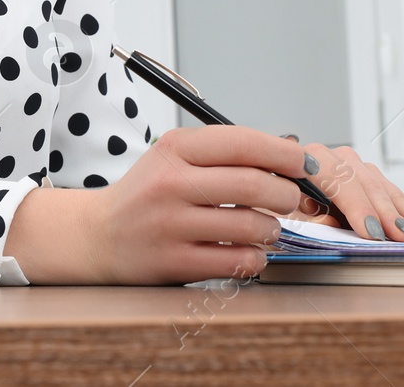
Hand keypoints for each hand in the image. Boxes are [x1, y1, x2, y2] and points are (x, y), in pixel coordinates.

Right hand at [6, 125, 315, 284]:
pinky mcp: (175, 262)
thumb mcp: (173, 158)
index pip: (242, 142)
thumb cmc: (147, 194)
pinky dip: (255, 258)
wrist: (99, 234)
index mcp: (173, 149)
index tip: (304, 163)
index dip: (284, 153)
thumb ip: (222, 154)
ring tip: (267, 227)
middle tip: (290, 199)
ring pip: (251, 226)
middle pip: (254, 184)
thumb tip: (288, 157)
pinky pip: (237, 261)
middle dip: (286, 194)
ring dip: (273, 229)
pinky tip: (247, 251)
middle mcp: (170, 184)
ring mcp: (171, 225)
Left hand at [276, 135, 403, 242]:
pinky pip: (398, 197)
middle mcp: (334, 157)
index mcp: (306, 159)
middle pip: (367, 185)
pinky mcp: (371, 180)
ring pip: (388, 191)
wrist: (271, 191)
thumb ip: (307, 218)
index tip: (372, 232)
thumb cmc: (275, 205)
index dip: (357, 208)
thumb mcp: (282, 214)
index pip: (337, 180)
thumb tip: (335, 223)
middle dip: (390, 214)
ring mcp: (355, 167)